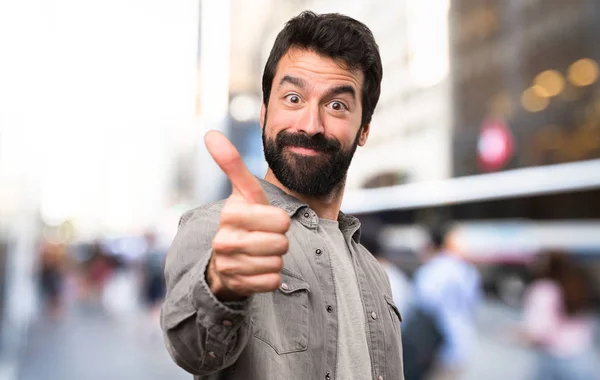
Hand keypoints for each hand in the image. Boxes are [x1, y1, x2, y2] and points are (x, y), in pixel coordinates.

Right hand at [204, 130, 290, 301]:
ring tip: (260, 253)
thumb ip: (232, 164)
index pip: (281, 220)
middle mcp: (224, 240)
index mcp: (230, 214)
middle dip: (280, 241)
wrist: (226, 258)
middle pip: (281, 244)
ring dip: (275, 259)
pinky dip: (271, 277)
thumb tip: (210, 133)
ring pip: (277, 263)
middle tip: (265, 238)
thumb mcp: (243, 193)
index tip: (266, 220)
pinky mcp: (236, 285)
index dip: (280, 221)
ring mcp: (229, 265)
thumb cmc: (243, 220)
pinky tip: (257, 269)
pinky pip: (272, 282)